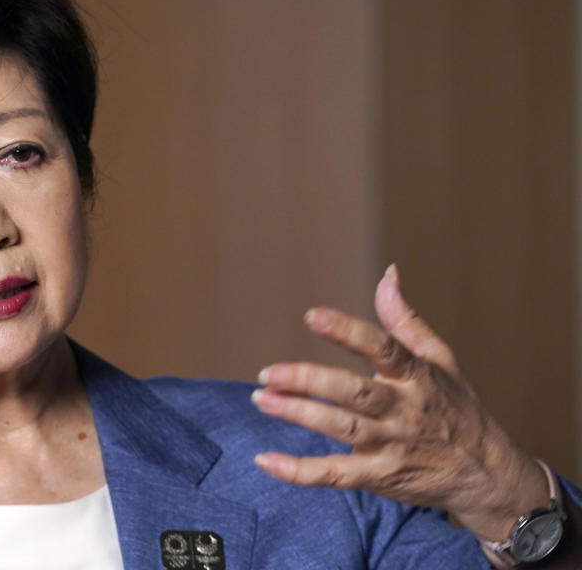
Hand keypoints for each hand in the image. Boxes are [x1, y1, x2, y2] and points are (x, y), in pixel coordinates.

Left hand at [251, 264, 547, 541]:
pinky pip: (337, 474)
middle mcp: (403, 409)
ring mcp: (392, 444)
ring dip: (298, 414)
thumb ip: (406, 321)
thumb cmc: (457, 409)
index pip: (381, 348)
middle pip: (352, 391)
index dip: (347, 331)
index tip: (311, 316)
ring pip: (340, 427)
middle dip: (308, 380)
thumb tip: (388, 274)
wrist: (489, 476)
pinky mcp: (382, 476)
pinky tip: (267, 461)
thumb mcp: (441, 360)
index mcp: (416, 375)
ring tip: (261, 399)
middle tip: (266, 373)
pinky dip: (301, 471)